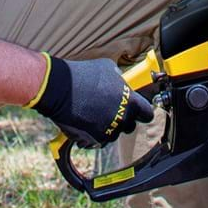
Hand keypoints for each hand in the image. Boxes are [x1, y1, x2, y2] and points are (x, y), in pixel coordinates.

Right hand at [29, 55, 152, 147]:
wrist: (60, 88)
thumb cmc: (83, 75)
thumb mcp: (107, 68)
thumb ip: (118, 78)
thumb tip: (120, 81)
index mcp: (130, 101)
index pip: (147, 113)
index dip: (142, 112)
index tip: (137, 111)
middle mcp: (123, 118)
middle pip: (130, 125)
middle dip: (122, 119)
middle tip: (109, 109)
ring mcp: (110, 130)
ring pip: (114, 133)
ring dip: (107, 126)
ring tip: (93, 113)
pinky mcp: (95, 138)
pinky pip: (99, 139)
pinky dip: (93, 134)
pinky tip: (85, 121)